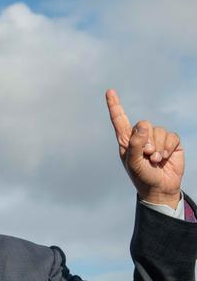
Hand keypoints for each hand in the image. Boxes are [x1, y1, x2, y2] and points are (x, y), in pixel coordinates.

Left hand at [107, 89, 183, 206]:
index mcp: (126, 141)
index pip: (119, 120)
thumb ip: (135, 145)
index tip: (109, 91)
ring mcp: (156, 138)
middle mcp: (140, 137)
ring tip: (154, 160)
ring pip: (158, 131)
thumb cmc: (142, 177)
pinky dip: (168, 148)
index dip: (114, 105)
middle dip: (146, 142)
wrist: (160, 189)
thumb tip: (143, 126)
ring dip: (158, 148)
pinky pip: (171, 136)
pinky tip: (164, 158)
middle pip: (143, 124)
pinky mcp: (171, 142)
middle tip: (146, 156)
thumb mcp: (133, 163)